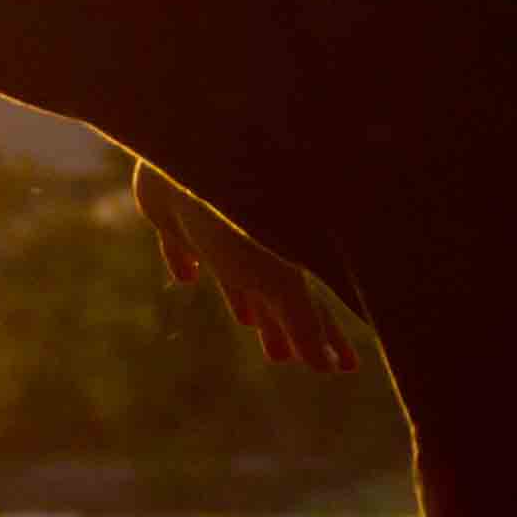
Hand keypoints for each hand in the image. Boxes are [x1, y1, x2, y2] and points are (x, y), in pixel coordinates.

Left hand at [132, 159, 360, 376]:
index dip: (325, 341)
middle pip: (272, 297)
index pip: (311, 313)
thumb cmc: (238, 214)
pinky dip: (184, 263)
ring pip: (233, 275)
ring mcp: (214, 230)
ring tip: (249, 322)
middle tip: (282, 358)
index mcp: (280, 264)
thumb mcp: (277, 278)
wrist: (194, 147)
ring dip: (242, 300)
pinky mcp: (175, 215)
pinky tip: (185, 276)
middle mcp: (252, 247)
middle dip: (281, 327)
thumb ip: (301, 320)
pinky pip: (181, 245)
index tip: (341, 369)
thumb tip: (325, 368)